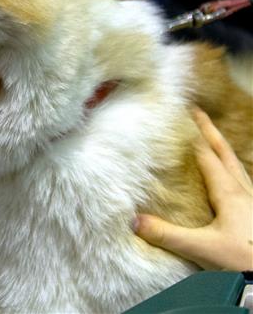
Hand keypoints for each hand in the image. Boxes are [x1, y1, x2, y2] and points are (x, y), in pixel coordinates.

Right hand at [134, 108, 252, 270]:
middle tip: (198, 114)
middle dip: (211, 132)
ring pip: (237, 167)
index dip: (194, 135)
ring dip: (223, 150)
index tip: (184, 115)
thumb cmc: (244, 261)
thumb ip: (166, 235)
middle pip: (226, 154)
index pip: (207, 156)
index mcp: (228, 193)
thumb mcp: (201, 249)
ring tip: (213, 140)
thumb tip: (133, 221)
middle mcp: (244, 192)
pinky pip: (243, 183)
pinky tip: (230, 180)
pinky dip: (232, 171)